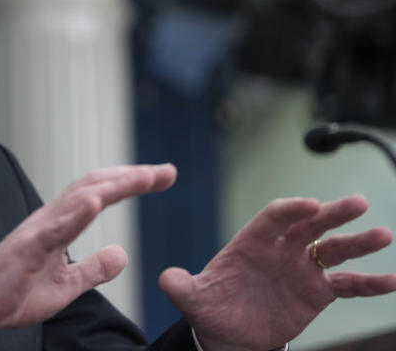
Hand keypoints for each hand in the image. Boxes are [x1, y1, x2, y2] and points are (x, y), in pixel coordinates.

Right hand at [0, 163, 176, 334]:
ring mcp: (38, 230)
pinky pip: (55, 228)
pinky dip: (77, 213)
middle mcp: (51, 218)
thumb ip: (94, 268)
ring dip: (113, 186)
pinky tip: (97, 203)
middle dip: (133, 177)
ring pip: (79, 198)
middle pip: (95, 186)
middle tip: (167, 171)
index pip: (101, 194)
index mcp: (60, 224)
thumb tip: (122, 254)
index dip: (132, 182)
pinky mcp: (27, 248)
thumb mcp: (67, 285)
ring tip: (143, 178)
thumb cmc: (15, 292)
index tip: (163, 176)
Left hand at [159, 195, 395, 350]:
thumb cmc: (212, 309)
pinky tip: (393, 280)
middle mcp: (280, 250)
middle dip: (332, 213)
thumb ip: (182, 287)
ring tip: (383, 234)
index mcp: (251, 243)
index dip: (290, 210)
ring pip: (333, 249)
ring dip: (358, 242)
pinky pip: (347, 284)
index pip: (273, 218)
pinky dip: (370, 283)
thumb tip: (165, 279)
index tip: (311, 204)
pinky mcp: (318, 292)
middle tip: (358, 203)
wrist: (230, 336)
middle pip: (309, 225)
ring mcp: (302, 268)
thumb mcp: (194, 300)